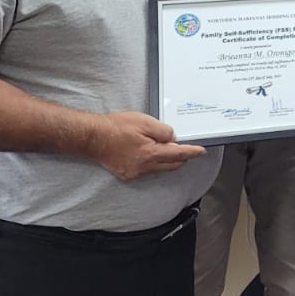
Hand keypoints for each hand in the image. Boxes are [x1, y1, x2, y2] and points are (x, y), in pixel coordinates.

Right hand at [89, 112, 205, 180]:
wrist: (93, 137)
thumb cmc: (117, 127)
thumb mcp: (145, 122)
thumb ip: (163, 131)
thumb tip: (172, 138)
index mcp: (150, 154)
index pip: (178, 154)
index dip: (191, 152)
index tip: (201, 151)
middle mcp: (143, 167)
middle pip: (171, 165)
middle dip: (181, 157)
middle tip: (187, 148)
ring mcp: (134, 173)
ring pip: (159, 168)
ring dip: (167, 159)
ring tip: (167, 146)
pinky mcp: (127, 174)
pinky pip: (147, 170)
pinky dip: (154, 162)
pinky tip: (151, 153)